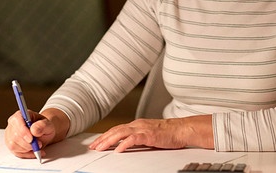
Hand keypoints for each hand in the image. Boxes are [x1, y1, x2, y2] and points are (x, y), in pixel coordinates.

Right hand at [4, 108, 68, 158]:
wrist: (43, 133)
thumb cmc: (44, 127)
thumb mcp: (48, 124)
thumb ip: (42, 125)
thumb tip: (34, 130)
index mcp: (20, 115)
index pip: (17, 121)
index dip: (23, 131)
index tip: (31, 139)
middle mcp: (12, 124)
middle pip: (14, 136)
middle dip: (28, 143)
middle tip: (39, 144)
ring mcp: (9, 135)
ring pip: (13, 146)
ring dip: (27, 149)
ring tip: (37, 146)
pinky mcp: (11, 145)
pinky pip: (16, 153)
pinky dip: (27, 154)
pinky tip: (34, 151)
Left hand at [89, 115, 213, 151]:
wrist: (182, 129)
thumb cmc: (169, 133)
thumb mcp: (150, 134)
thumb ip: (139, 138)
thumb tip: (127, 145)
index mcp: (138, 124)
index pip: (118, 129)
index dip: (106, 136)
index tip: (97, 143)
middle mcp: (138, 124)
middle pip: (116, 130)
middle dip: (103, 139)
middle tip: (93, 147)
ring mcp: (143, 129)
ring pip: (121, 133)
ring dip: (109, 141)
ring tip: (100, 148)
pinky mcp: (149, 135)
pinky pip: (133, 139)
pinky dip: (124, 144)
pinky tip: (118, 150)